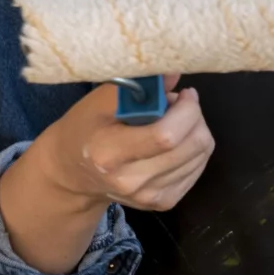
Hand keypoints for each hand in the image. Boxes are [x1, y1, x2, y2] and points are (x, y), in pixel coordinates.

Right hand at [29, 78, 214, 214]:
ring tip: (172, 122)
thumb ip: (135, 86)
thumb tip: (174, 72)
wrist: (73, 173)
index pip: (166, 136)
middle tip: (179, 104)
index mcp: (109, 153)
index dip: (186, 111)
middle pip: (191, 146)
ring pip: (200, 155)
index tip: (184, 93)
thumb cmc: (85, 129)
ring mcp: (149, 196)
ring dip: (195, 130)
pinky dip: (194, 149)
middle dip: (195, 116)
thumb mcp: (97, 102)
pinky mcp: (164, 202)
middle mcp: (131, 181)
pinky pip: (198, 168)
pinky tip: (174, 142)